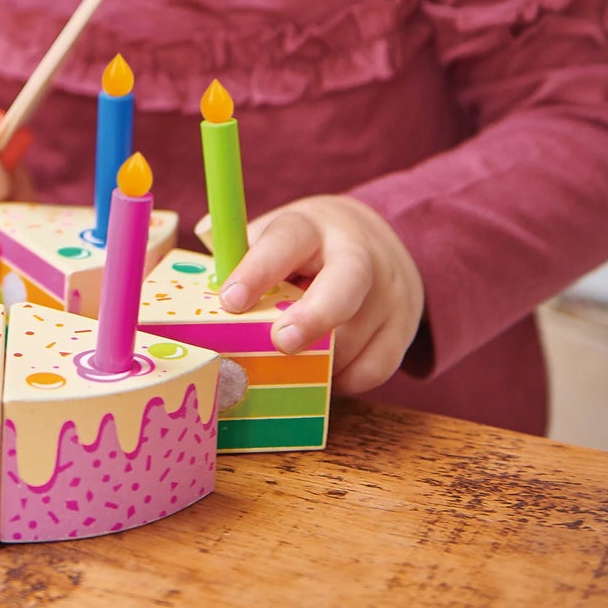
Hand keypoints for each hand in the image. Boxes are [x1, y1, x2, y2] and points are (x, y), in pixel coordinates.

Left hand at [218, 195, 424, 394]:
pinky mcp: (404, 327)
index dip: (257, 271)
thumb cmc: (307, 247)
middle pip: (346, 283)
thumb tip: (203, 267)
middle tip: (281, 344)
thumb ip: (241, 253)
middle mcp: (357, 254)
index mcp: (311, 227)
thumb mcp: (277, 235)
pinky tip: (325, 370)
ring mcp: (389, 291)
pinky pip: (375, 369)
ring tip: (292, 358)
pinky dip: (344, 380)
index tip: (230, 300)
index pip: (286, 242)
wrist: (380, 241)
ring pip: (356, 338)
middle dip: (313, 316)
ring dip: (318, 361)